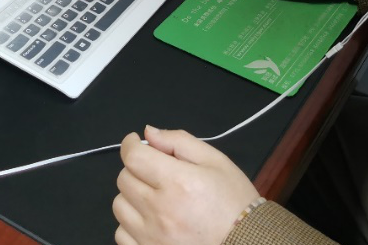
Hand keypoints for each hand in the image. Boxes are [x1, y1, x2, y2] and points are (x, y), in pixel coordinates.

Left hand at [114, 126, 259, 244]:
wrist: (247, 244)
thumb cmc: (234, 202)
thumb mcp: (215, 161)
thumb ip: (179, 142)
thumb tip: (148, 133)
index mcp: (177, 182)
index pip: (133, 157)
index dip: (130, 144)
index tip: (135, 142)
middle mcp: (159, 211)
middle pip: (124, 179)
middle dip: (136, 168)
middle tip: (155, 170)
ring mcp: (151, 237)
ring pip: (120, 206)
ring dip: (132, 195)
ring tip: (154, 196)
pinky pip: (122, 234)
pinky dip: (131, 224)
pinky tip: (151, 220)